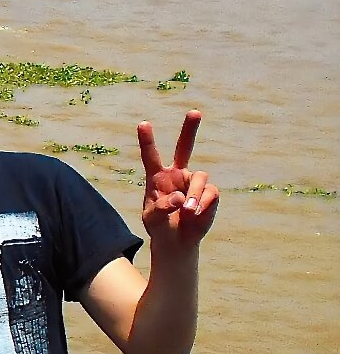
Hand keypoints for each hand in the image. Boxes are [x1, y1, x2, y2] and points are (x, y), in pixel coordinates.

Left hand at [138, 110, 217, 246]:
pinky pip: (211, 193)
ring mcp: (194, 182)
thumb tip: (179, 199)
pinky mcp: (209, 193)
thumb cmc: (159, 226)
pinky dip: (203, 205)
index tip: (143, 123)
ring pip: (201, 178)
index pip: (151, 156)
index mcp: (157, 177)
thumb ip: (161, 208)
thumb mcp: (152, 219)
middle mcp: (177, 174)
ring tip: (187, 211)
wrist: (176, 241)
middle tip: (194, 111)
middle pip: (185, 147)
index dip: (147, 140)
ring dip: (195, 195)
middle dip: (190, 129)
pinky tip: (195, 215)